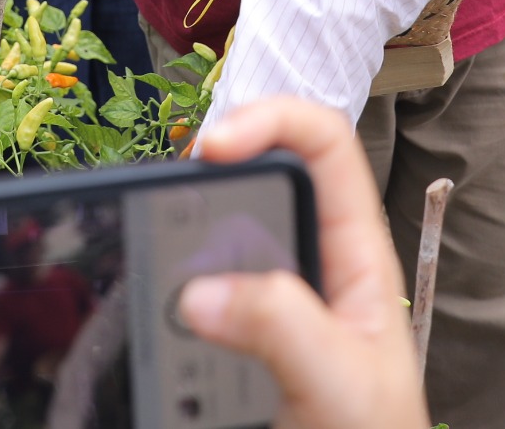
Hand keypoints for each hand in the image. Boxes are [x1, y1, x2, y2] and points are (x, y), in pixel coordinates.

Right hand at [176, 98, 429, 428]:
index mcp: (355, 257)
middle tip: (161, 202)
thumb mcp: (340, 384)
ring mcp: (266, 308)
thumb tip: (200, 291)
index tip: (212, 147)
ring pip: (209, 243)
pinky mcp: (228, 349)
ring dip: (175, 248)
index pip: (323, 146)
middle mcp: (308, 269)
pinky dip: (161, 304)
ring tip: (148, 262)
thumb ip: (281, 327)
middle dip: (204, 183)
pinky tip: (148, 322)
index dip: (271, 120)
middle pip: (252, 183)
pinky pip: (186, 305)